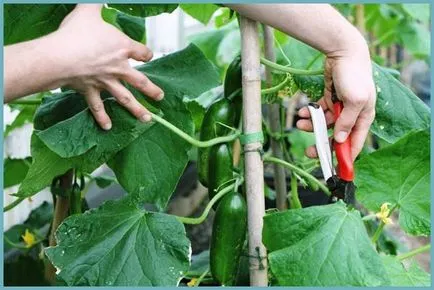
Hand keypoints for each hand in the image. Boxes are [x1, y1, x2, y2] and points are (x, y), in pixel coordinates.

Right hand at [54, 4, 162, 129]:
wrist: (60, 56)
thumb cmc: (77, 33)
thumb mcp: (89, 10)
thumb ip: (96, 3)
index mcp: (122, 47)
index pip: (142, 52)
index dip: (146, 53)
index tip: (148, 56)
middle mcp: (118, 67)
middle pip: (140, 81)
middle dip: (152, 90)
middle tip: (161, 97)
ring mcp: (105, 82)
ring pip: (124, 98)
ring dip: (136, 109)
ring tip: (147, 119)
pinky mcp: (90, 91)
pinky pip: (97, 107)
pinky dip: (102, 117)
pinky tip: (107, 127)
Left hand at [297, 43, 375, 160]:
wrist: (343, 52)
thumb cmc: (353, 76)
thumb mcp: (354, 100)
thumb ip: (347, 122)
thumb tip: (340, 141)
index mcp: (363, 117)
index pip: (355, 143)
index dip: (345, 157)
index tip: (335, 170)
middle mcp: (352, 115)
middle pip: (336, 137)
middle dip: (322, 144)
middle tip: (310, 152)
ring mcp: (340, 107)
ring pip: (324, 124)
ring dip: (311, 126)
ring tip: (300, 124)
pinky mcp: (329, 99)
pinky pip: (318, 112)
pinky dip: (310, 114)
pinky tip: (302, 114)